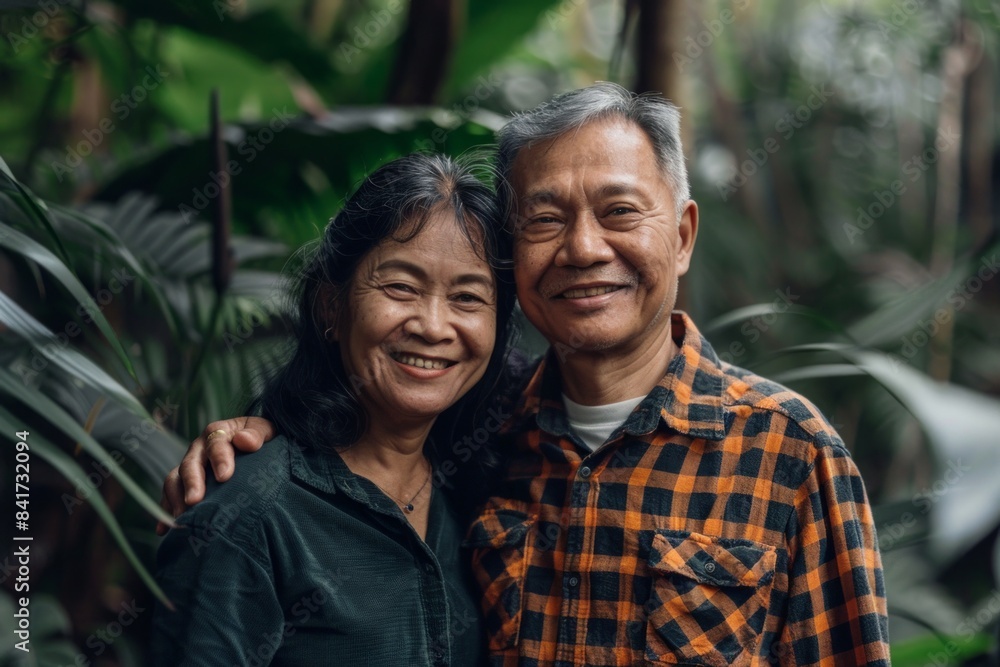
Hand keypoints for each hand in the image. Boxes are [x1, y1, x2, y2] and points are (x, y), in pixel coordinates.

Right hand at [156, 417, 275, 534]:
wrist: (254, 444)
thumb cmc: (260, 439)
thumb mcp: (265, 431)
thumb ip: (258, 434)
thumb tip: (244, 440)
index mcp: (219, 433)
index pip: (216, 443)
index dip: (219, 458)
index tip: (225, 476)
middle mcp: (199, 450)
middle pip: (190, 464)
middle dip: (191, 482)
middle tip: (195, 500)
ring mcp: (189, 467)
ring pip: (175, 481)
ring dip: (176, 499)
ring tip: (183, 519)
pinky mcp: (183, 485)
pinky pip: (170, 498)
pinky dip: (165, 513)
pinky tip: (164, 530)